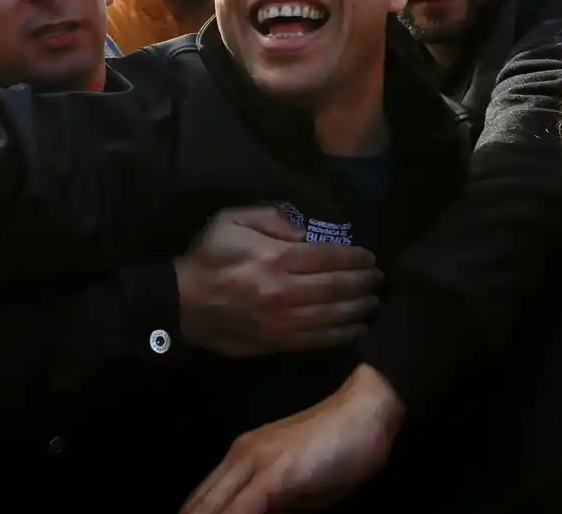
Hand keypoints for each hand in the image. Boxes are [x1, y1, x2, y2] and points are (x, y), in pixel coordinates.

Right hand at [175, 206, 380, 356]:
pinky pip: (318, 340)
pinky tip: (357, 328)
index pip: (327, 257)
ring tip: (374, 301)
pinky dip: (342, 335)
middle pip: (336, 287)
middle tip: (378, 279)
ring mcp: (282, 321)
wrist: (183, 303)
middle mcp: (283, 291)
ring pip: (332, 315)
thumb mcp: (231, 220)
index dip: (354, 257)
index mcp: (274, 258)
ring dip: (359, 308)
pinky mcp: (277, 343)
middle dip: (363, 282)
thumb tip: (308, 230)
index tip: (370, 257)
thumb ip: (271, 218)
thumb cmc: (209, 257)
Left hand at [182, 365, 403, 513]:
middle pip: (198, 506)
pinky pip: (239, 510)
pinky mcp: (272, 472)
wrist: (365, 412)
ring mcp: (253, 463)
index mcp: (240, 461)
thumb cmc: (338, 450)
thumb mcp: (297, 489)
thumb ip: (271, 505)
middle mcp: (238, 459)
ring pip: (210, 509)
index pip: (202, 502)